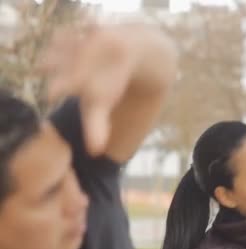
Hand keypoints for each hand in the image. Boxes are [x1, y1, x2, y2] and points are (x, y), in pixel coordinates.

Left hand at [39, 23, 135, 155]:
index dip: (56, 88)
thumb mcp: (100, 106)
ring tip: (73, 43)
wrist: (124, 56)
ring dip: (66, 42)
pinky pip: (89, 27)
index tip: (54, 93)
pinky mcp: (92, 31)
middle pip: (55, 60)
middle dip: (52, 62)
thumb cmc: (106, 83)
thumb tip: (95, 152)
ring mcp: (78, 45)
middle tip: (49, 64)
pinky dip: (91, 28)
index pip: (57, 86)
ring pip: (67, 41)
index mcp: (67, 82)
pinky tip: (93, 31)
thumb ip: (96, 128)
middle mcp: (68, 62)